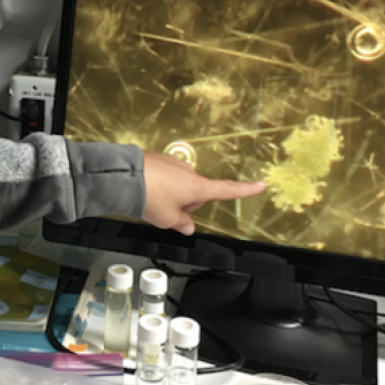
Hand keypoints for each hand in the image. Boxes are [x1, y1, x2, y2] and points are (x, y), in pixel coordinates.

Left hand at [141, 150, 264, 234]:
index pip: (226, 190)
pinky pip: (164, 174)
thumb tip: (188, 227)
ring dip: (169, 193)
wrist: (123, 177)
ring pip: (178, 183)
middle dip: (184, 203)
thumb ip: (181, 223)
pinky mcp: (157, 157)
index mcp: (197, 187)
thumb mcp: (167, 219)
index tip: (261, 184)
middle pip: (196, 192)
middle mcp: (189, 171)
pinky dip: (158, 183)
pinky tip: (144, 189)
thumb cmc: (150, 198)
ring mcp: (173, 162)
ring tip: (150, 200)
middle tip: (165, 212)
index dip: (244, 190)